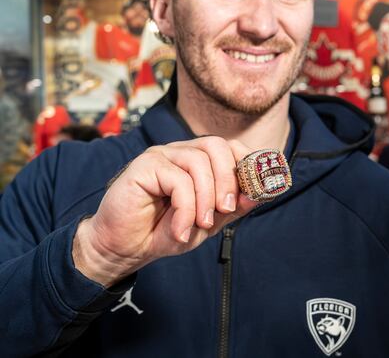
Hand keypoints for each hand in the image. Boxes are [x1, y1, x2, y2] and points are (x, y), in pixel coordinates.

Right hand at [73, 137, 257, 286]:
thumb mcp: (207, 223)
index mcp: (199, 161)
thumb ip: (232, 207)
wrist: (124, 248)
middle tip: (227, 209)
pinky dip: (186, 208)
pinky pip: (178, 179)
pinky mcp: (145, 165)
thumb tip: (259, 193)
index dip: (247, 163)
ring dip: (206, 198)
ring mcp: (162, 155)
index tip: (256, 189)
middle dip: (228, 179)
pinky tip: (179, 230)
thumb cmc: (165, 231)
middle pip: (217, 146)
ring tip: (201, 224)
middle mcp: (182, 152)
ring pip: (199, 161)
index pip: (230, 147)